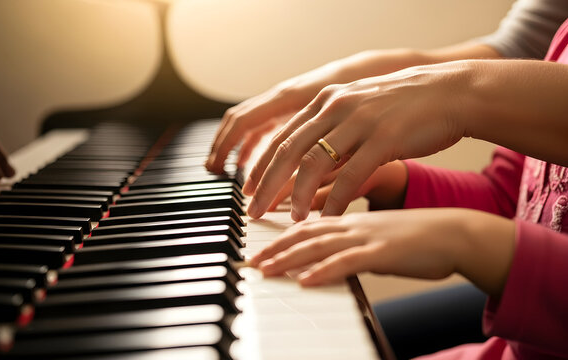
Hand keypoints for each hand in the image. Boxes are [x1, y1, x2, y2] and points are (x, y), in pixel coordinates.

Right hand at [205, 61, 344, 172]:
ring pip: (247, 122)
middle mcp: (280, 97)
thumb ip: (317, 150)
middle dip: (223, 146)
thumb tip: (300, 186)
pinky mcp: (290, 107)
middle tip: (212, 172)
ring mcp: (283, 101)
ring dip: (233, 145)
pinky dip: (250, 143)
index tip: (217, 168)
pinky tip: (249, 162)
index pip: (244, 122)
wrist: (372, 72)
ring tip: (223, 169)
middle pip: (238, 121)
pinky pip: (261, 124)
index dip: (228, 146)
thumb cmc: (357, 96)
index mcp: (287, 99)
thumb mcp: (338, 123)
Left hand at [243, 61, 475, 219]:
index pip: (282, 136)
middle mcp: (336, 106)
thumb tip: (306, 162)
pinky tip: (327, 219)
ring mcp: (359, 120)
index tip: (248, 190)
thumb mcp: (359, 110)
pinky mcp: (384, 137)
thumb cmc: (405, 107)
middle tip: (253, 211)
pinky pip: (350, 175)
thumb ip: (332, 132)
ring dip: (298, 195)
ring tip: (291, 219)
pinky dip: (335, 200)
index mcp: (326, 100)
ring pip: (314, 162)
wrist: (452, 93)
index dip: (262, 166)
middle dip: (267, 184)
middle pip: (289, 150)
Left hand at [251, 208, 515, 296]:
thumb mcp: (378, 235)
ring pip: (318, 245)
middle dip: (274, 248)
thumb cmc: (419, 237)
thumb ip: (353, 242)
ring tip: (265, 270)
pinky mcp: (383, 251)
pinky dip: (323, 271)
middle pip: (304, 233)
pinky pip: (347, 262)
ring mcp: (367, 236)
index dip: (279, 236)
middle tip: (250, 261)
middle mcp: (353, 223)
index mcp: (350, 218)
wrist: (456, 233)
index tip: (257, 247)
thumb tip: (334, 256)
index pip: (306, 224)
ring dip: (288, 259)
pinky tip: (306, 280)